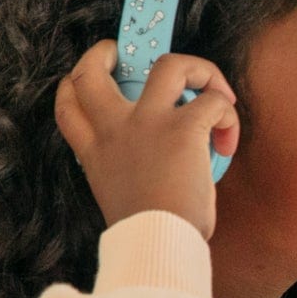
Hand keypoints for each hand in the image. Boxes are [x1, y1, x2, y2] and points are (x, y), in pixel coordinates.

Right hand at [54, 40, 240, 240]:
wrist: (156, 246)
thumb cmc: (148, 234)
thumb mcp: (120, 195)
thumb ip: (127, 168)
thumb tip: (161, 164)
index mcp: (95, 151)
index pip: (68, 105)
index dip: (75, 84)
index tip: (95, 76)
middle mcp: (114, 130)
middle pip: (92, 70)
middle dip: (106, 51)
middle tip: (129, 54)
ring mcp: (148, 123)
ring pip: (169, 64)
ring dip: (196, 68)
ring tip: (212, 90)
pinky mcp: (183, 128)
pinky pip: (215, 102)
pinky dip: (228, 115)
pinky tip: (227, 142)